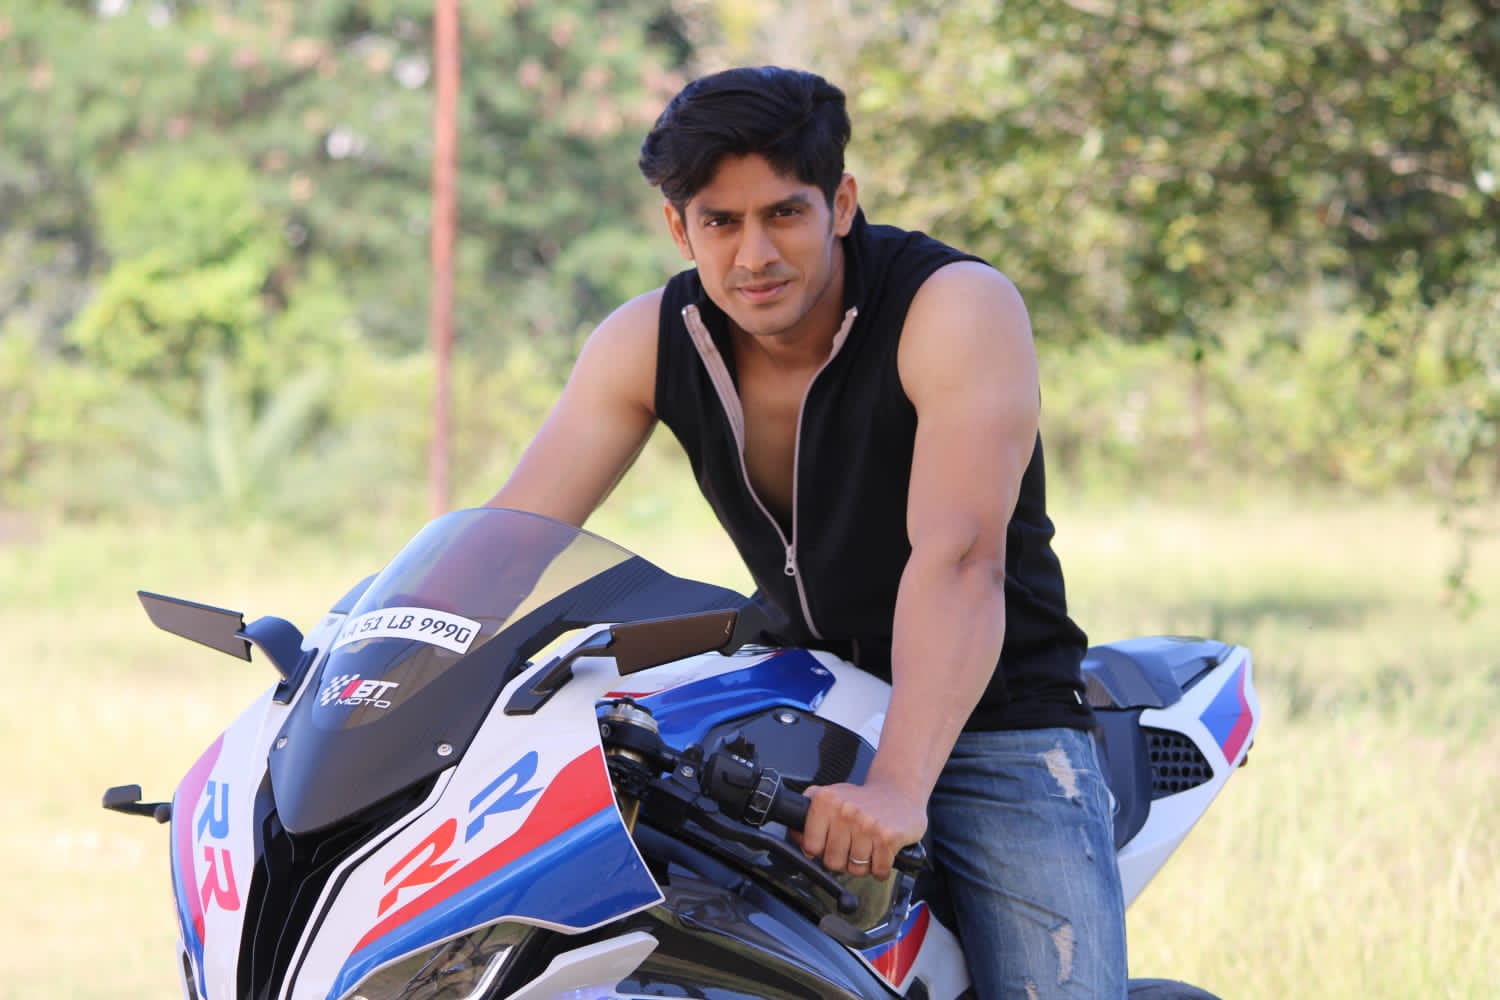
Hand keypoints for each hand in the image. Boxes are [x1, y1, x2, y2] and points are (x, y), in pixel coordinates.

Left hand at [794, 777, 927, 880]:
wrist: (899, 791)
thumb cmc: (863, 799)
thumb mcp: (831, 796)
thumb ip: (808, 813)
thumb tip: (795, 836)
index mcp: (826, 801)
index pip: (810, 845)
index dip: (819, 850)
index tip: (828, 844)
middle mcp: (845, 811)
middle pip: (832, 861)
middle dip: (842, 860)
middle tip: (851, 846)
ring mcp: (867, 824)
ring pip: (855, 869)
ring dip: (863, 865)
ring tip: (868, 848)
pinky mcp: (888, 837)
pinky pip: (878, 871)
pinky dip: (881, 869)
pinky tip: (882, 854)